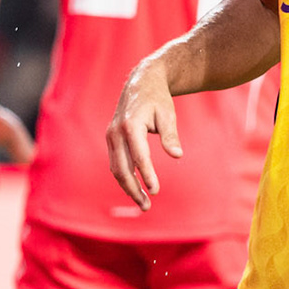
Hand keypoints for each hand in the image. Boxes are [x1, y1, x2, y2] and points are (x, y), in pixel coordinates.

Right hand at [106, 62, 182, 210]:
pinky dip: (124, 177)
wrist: (141, 82)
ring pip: (116, 168)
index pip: (139, 156)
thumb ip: (170, 136)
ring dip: (128, 187)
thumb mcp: (168, 115)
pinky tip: (136, 188)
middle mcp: (116, 132)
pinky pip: (115, 163)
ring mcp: (110, 136)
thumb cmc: (158, 99)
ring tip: (143, 202)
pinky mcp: (111, 139)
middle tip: (147, 206)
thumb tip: (177, 156)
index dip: (147, 175)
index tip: (156, 191)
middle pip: (122, 168)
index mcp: (130, 125)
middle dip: (133, 189)